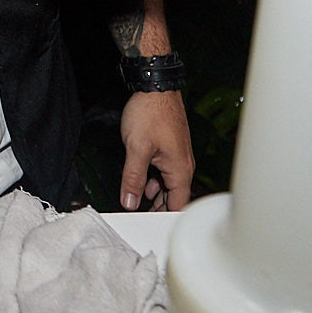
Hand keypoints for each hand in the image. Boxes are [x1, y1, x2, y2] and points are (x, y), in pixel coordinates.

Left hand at [119, 90, 195, 210]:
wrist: (154, 85)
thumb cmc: (150, 112)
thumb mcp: (137, 148)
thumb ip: (133, 178)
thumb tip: (130, 201)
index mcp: (180, 169)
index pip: (176, 205)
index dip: (163, 218)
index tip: (148, 227)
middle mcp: (182, 165)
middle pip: (173, 197)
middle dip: (156, 208)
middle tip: (138, 219)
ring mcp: (176, 156)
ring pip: (167, 184)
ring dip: (153, 194)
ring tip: (136, 204)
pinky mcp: (169, 147)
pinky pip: (163, 171)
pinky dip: (152, 179)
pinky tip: (141, 182)